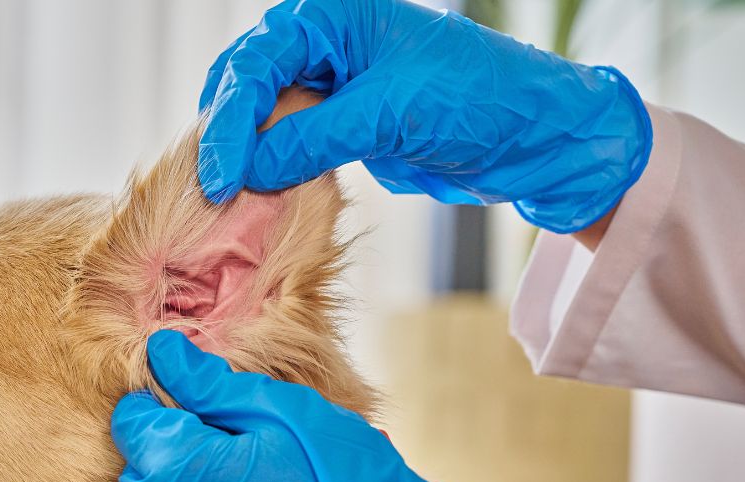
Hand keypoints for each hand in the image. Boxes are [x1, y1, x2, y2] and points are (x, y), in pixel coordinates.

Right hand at [198, 0, 652, 233]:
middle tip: (212, 192)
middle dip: (225, 137)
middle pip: (244, 85)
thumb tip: (245, 171)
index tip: (220, 178)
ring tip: (227, 200)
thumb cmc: (474, 100)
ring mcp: (329, 79)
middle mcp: (322, 39)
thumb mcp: (387, 115)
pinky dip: (269, 168)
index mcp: (329, 14)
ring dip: (244, 156)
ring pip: (260, 115)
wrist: (533, 134)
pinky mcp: (340, 118)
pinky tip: (259, 196)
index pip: (253, 65)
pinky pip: (286, 140)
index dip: (228, 123)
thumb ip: (310, 138)